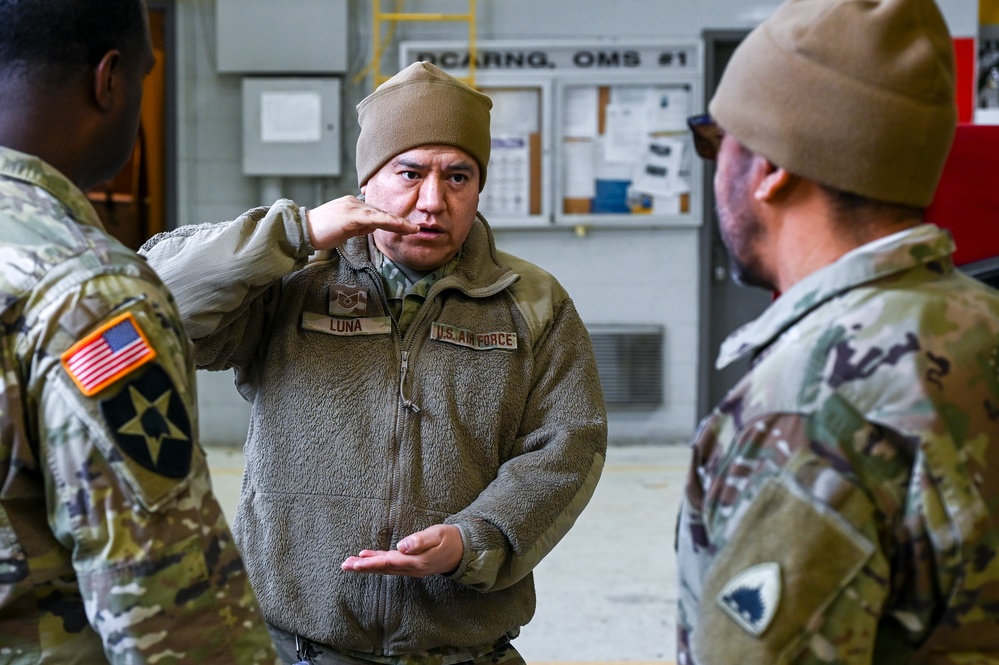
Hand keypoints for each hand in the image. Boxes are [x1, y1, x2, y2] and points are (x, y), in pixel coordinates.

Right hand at [305, 195, 417, 250]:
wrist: (303, 231)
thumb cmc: (321, 233)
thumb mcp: (345, 229)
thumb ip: (359, 226)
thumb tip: (374, 227)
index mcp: (352, 205)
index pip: (376, 212)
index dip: (391, 219)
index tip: (406, 226)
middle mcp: (353, 202)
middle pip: (381, 211)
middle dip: (399, 221)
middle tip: (416, 227)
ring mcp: (352, 207)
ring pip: (381, 214)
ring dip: (399, 222)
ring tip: (413, 228)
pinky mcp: (351, 216)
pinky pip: (374, 219)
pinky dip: (388, 222)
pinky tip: (400, 226)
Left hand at [341, 524, 462, 577]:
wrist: (463, 551)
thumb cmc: (450, 539)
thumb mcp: (437, 535)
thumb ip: (420, 541)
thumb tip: (401, 546)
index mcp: (417, 562)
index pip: (389, 562)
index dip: (371, 562)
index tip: (356, 562)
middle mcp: (411, 569)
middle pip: (383, 568)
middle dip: (363, 567)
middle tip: (344, 565)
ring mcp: (411, 569)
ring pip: (384, 568)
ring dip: (366, 566)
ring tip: (350, 563)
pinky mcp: (411, 565)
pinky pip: (390, 566)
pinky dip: (377, 563)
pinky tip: (367, 558)